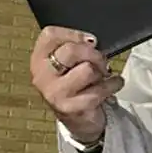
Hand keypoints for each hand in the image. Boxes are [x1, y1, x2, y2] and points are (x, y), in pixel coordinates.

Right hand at [30, 26, 123, 143]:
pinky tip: (111, 86)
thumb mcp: (68, 63)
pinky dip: (112, 85)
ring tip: (100, 77)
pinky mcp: (70, 108)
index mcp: (39, 59)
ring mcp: (55, 94)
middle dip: (94, 54)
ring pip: (87, 69)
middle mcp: (42, 76)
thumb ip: (75, 47)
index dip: (75, 34)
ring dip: (101, 72)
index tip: (90, 41)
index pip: (50, 35)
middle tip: (101, 62)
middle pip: (71, 51)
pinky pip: (99, 89)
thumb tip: (91, 41)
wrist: (78, 118)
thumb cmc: (75, 84)